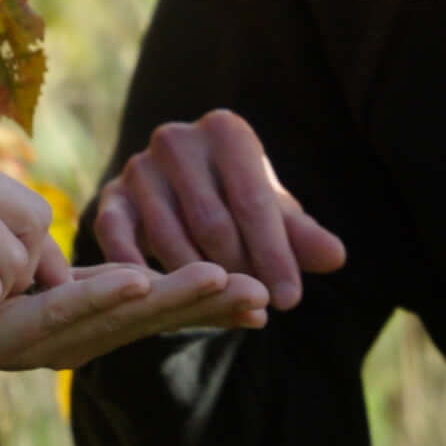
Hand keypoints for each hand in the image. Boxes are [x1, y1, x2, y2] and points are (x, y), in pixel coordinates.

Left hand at [0, 260, 270, 374]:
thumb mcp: (17, 260)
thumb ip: (56, 256)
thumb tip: (94, 245)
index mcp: (78, 313)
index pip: (155, 306)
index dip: (207, 303)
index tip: (262, 297)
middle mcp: (66, 335)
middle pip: (151, 319)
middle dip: (208, 308)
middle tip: (266, 300)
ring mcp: (39, 342)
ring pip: (119, 319)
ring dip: (173, 302)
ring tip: (224, 283)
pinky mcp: (6, 340)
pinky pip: (64, 312)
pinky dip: (105, 296)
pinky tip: (142, 280)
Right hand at [90, 108, 347, 310]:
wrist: (184, 194)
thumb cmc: (241, 205)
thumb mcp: (275, 217)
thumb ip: (301, 237)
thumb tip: (335, 257)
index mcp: (226, 131)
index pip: (254, 201)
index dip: (274, 254)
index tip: (289, 301)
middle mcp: (176, 139)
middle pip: (212, 222)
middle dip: (238, 271)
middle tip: (257, 308)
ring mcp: (138, 166)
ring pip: (167, 237)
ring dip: (194, 283)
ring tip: (221, 314)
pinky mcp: (109, 196)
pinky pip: (116, 238)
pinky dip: (136, 271)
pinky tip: (157, 302)